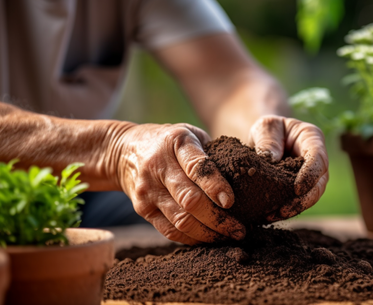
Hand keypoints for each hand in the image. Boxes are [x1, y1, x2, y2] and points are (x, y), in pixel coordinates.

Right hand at [111, 123, 245, 244]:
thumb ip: (213, 152)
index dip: (215, 186)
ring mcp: (148, 190)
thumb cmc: (170, 141)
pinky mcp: (142, 209)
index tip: (231, 201)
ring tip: (229, 236)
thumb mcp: (190, 134)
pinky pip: (170, 230)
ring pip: (181, 220)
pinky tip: (209, 238)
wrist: (124, 150)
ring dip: (208, 233)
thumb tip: (248, 175)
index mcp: (176, 142)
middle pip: (190, 200)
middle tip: (240, 229)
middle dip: (218, 219)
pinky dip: (192, 238)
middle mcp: (159, 166)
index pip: (196, 167)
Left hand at [248, 115, 328, 220]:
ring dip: (293, 209)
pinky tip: (267, 217)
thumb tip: (269, 159)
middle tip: (284, 210)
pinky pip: (295, 202)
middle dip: (303, 200)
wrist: (265, 137)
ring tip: (272, 216)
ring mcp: (309, 176)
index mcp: (312, 139)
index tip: (297, 189)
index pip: (318, 158)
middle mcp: (316, 160)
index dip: (311, 175)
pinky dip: (283, 210)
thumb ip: (267, 140)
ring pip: (309, 197)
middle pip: (319, 184)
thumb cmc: (268, 128)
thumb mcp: (265, 126)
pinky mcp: (298, 189)